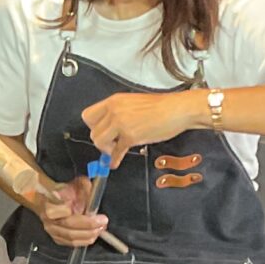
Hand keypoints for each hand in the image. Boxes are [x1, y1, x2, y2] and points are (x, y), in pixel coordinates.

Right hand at [29, 178, 107, 249]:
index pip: (61, 210)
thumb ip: (83, 186)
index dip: (74, 212)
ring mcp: (51, 230)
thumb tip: (94, 191)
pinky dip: (84, 240)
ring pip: (71, 237)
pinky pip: (72, 243)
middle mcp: (48, 219)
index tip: (92, 211)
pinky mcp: (57, 238)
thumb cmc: (63, 193)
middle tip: (103, 221)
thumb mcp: (73, 185)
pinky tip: (94, 235)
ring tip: (101, 228)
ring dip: (88, 234)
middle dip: (88, 225)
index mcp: (49, 203)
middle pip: (68, 225)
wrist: (49, 201)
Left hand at [81, 88, 204, 163]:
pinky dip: (115, 160)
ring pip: (99, 142)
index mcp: (114, 101)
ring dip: (107, 149)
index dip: (93, 127)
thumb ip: (119, 113)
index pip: (88, 115)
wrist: (176, 109)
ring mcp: (121, 124)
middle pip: (92, 131)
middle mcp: (114, 111)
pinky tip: (115, 162)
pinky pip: (116, 152)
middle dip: (100, 140)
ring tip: (116, 149)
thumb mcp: (133, 103)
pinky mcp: (130, 136)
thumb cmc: (161, 106)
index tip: (101, 131)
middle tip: (109, 143)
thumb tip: (110, 126)